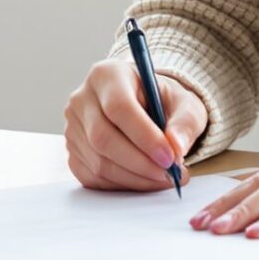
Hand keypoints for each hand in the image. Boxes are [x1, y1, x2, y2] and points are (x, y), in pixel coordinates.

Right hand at [64, 59, 207, 191]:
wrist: (146, 107)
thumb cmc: (163, 102)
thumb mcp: (185, 103)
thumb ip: (185, 123)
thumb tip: (176, 148)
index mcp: (108, 75)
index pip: (119, 107)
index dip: (145, 136)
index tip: (170, 157)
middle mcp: (82, 99)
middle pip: (103, 138)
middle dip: (141, 163)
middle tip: (170, 174)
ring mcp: (73, 127)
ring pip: (99, 162)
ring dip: (135, 178)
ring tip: (164, 178)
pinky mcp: (72, 152)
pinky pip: (93, 177)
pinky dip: (123, 185)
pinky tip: (144, 179)